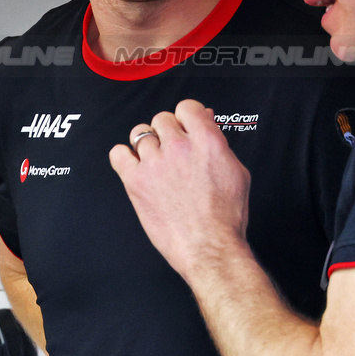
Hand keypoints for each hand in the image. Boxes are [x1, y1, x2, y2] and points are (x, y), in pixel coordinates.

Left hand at [110, 99, 251, 280]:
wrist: (210, 248)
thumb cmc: (225, 217)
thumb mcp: (237, 172)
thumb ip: (218, 143)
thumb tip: (205, 123)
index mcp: (207, 142)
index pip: (186, 107)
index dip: (185, 116)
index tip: (185, 126)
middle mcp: (179, 148)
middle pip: (162, 119)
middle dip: (167, 131)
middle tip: (172, 149)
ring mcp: (155, 164)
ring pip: (139, 133)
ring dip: (147, 144)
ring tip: (154, 160)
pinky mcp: (136, 182)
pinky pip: (118, 154)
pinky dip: (123, 156)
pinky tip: (134, 165)